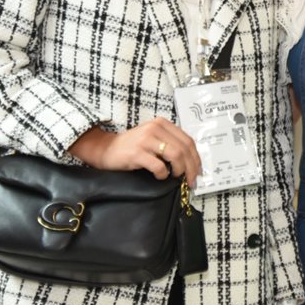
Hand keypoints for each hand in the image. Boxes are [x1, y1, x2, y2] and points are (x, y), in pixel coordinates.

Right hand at [69, 119, 199, 184]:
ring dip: (179, 170)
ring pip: (175, 155)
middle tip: (191, 180)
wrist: (106, 149)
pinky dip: (163, 174)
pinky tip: (159, 175)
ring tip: (175, 176)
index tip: (198, 171)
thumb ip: (170, 144)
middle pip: (184, 149)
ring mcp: (146, 140)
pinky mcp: (137, 152)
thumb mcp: (154, 139)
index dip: (196, 158)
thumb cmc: (132, 147)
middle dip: (191, 167)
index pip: (188, 141)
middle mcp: (156, 128)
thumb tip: (191, 161)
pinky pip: (159, 166)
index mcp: (163, 124)